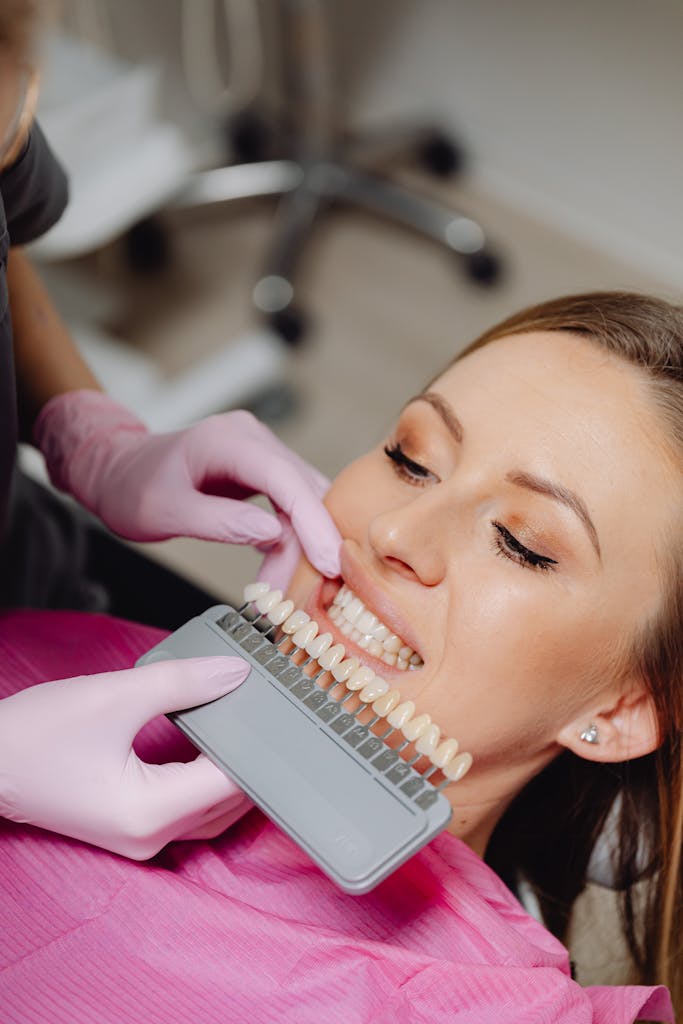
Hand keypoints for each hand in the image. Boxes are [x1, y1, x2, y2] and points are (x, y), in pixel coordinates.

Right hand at [0, 657, 250, 858]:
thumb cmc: (37, 734)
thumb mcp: (115, 696)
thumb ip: (182, 682)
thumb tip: (234, 673)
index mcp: (151, 813)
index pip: (232, 782)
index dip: (260, 746)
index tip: (278, 710)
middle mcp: (151, 837)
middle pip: (229, 802)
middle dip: (252, 759)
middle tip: (272, 713)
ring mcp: (141, 838)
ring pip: (212, 810)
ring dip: (232, 772)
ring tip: (248, 725)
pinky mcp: (132, 827)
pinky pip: (189, 808)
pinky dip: (208, 779)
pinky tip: (214, 743)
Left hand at [34, 391, 340, 585]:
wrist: (118, 471)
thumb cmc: (132, 487)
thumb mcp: (164, 511)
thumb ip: (218, 522)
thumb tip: (273, 536)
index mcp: (230, 440)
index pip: (287, 480)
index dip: (313, 523)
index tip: (329, 566)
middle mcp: (255, 440)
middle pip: (303, 493)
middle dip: (308, 546)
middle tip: (293, 596)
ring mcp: (263, 454)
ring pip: (304, 502)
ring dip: (300, 549)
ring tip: (278, 592)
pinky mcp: (264, 474)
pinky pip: (293, 506)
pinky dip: (293, 541)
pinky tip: (279, 571)